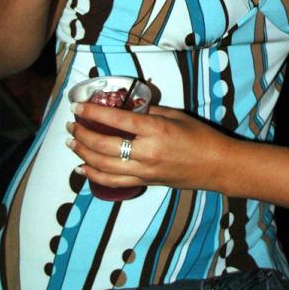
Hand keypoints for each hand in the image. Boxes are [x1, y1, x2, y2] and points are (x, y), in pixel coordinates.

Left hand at [67, 102, 228, 191]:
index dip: (93, 113)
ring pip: (103, 166)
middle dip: (83, 134)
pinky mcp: (145, 182)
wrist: (217, 165)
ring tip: (72, 142)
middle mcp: (146, 152)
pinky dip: (94, 175)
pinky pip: (113, 181)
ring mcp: (144, 171)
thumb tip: (128, 107)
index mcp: (155, 130)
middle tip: (71, 125)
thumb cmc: (200, 136)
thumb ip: (150, 112)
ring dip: (83, 153)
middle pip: (104, 145)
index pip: (117, 120)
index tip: (78, 107)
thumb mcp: (176, 116)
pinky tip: (82, 168)